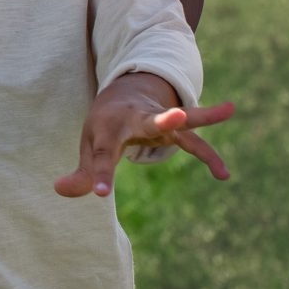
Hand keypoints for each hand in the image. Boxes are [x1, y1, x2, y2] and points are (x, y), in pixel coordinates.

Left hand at [54, 72, 233, 197]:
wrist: (123, 94)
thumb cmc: (103, 127)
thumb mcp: (89, 147)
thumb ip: (81, 173)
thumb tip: (60, 190)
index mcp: (108, 127)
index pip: (104, 155)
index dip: (101, 175)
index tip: (101, 194)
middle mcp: (135, 119)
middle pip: (150, 120)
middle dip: (163, 119)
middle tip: (176, 115)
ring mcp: (158, 121)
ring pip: (183, 120)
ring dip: (203, 116)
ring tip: (229, 109)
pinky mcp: (175, 129)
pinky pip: (194, 143)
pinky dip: (209, 156)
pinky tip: (224, 174)